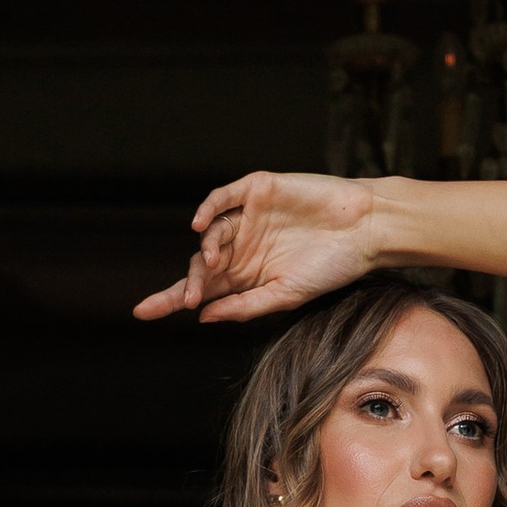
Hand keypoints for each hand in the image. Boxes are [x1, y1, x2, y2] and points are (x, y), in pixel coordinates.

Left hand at [134, 173, 382, 323]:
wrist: (364, 229)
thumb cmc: (332, 267)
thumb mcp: (287, 296)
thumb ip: (246, 306)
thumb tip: (205, 317)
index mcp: (248, 277)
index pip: (203, 290)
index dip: (171, 299)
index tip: (142, 313)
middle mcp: (244, 248)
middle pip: (201, 265)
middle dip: (188, 284)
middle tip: (187, 300)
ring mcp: (249, 217)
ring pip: (211, 234)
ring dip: (205, 254)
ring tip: (214, 269)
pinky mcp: (257, 190)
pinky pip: (223, 198)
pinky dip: (207, 209)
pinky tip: (198, 227)